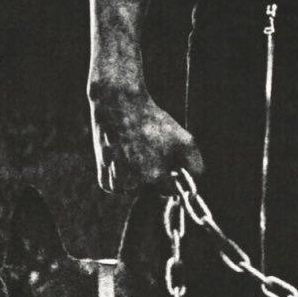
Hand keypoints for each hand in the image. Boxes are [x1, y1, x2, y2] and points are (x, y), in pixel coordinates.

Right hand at [90, 82, 201, 197]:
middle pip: (150, 190)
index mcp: (155, 176)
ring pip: (132, 191)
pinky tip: (122, 160)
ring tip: (135, 154)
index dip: (171, 176)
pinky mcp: (102, 177)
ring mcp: (116, 182)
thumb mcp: (185, 140)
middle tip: (149, 154)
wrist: (119, 105)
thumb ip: (196, 166)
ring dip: (135, 180)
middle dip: (153, 177)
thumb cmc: (154, 122)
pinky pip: (114, 188)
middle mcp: (134, 184)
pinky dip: (119, 179)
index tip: (168, 164)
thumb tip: (193, 184)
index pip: (170, 191)